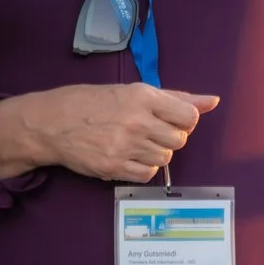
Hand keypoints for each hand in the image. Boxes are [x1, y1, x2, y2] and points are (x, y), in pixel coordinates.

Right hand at [0, 84, 219, 183]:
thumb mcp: (131, 90)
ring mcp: (125, 146)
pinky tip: (129, 156)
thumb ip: (174, 98)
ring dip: (156, 153)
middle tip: (149, 131)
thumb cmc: (90, 102)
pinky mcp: (114, 167)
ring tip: (135, 143)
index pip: (189, 116)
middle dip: (168, 137)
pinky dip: (144, 168)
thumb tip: (212, 101)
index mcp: (142, 96)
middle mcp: (136, 121)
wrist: (51, 123)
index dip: (183, 120)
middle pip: (179, 140)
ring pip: (165, 159)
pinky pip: (148, 174)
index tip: (169, 119)